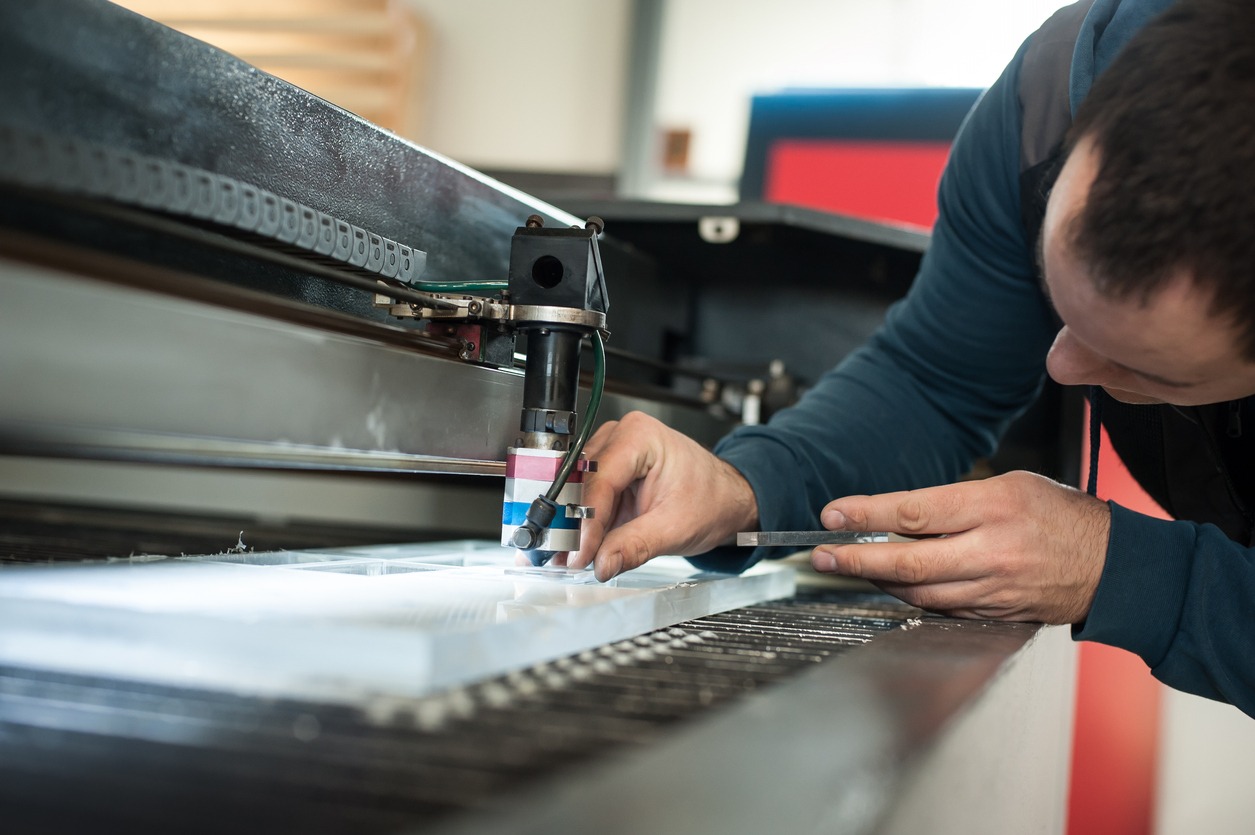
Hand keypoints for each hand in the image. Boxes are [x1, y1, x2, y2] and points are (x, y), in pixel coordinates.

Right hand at [567, 411, 758, 581]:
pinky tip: (577, 548)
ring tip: (567, 558)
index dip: (587, 520)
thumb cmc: (711, 499)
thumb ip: (635, 545)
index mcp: (640, 436)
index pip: (601, 479)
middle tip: (564, 558)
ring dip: (573, 526)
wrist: (726, 498)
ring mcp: (612, 452)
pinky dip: (583, 525)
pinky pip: (587, 497)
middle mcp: (621, 436)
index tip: (580, 554)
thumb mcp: (675, 528)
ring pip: (578, 490)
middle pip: (582, 482)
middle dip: (573, 524)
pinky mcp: (610, 472)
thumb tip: (602, 563)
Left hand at [811, 471, 1109, 622]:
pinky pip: (941, 608)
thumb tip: (896, 515)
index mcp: (994, 508)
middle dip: (855, 559)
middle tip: (821, 554)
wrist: (1115, 567)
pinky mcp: (996, 616)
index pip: (914, 512)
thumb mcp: (1011, 486)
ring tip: (848, 567)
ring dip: (878, 581)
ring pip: (918, 592)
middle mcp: (992, 552)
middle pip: (907, 562)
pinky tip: (892, 585)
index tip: (832, 515)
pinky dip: (912, 597)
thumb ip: (954, 503)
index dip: (866, 515)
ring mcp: (994, 590)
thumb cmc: (1062, 516)